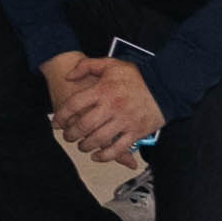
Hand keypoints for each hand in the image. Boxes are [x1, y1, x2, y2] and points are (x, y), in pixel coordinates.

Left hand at [47, 52, 162, 165]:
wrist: (165, 85)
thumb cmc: (136, 76)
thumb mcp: (110, 64)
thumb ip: (86, 67)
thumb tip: (68, 76)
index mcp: (103, 90)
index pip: (74, 105)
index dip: (61, 116)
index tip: (56, 123)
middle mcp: (111, 107)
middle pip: (84, 125)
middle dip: (71, 134)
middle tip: (68, 136)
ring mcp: (124, 121)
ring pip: (99, 139)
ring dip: (86, 145)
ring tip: (81, 145)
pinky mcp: (136, 132)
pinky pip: (118, 149)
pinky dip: (105, 156)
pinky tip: (97, 156)